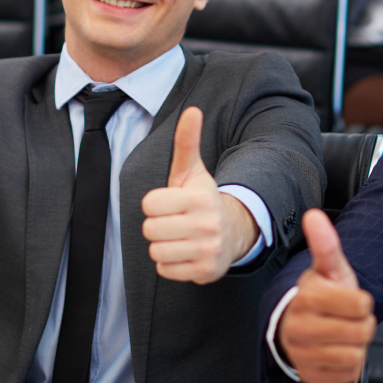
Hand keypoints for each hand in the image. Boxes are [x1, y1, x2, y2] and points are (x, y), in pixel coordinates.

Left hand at [141, 107, 258, 284]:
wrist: (233, 233)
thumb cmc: (201, 201)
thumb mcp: (192, 172)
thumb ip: (186, 142)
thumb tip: (192, 110)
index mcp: (200, 198)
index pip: (149, 204)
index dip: (155, 204)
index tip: (170, 204)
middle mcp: (208, 225)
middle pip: (150, 229)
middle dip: (157, 226)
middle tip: (174, 222)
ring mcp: (208, 250)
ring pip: (156, 252)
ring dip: (162, 246)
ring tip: (178, 238)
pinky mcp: (206, 272)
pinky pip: (165, 270)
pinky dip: (170, 264)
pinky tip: (185, 253)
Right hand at [276, 210, 375, 382]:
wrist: (298, 326)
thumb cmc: (320, 296)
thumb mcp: (329, 270)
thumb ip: (325, 244)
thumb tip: (314, 215)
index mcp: (307, 296)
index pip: (360, 304)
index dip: (362, 302)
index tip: (350, 300)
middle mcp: (299, 326)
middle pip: (361, 332)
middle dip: (362, 325)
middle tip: (346, 318)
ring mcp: (301, 353)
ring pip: (355, 355)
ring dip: (356, 345)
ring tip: (341, 334)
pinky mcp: (309, 375)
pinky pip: (347, 374)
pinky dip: (348, 364)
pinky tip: (334, 350)